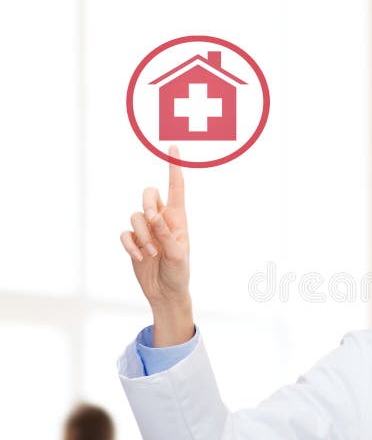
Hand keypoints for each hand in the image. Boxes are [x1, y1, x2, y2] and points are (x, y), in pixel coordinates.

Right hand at [120, 145, 190, 312]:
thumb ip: (167, 234)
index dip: (174, 168)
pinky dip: (129, 245)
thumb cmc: (179, 273)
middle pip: (149, 193)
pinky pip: (124, 234)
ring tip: (151, 253)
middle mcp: (161, 220)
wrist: (165, 292)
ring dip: (142, 235)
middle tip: (153, 221)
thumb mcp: (179, 255)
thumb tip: (153, 215)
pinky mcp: (133, 241)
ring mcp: (146, 230)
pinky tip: (139, 257)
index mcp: (178, 219)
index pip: (176, 188)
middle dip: (147, 203)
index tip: (173, 147)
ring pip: (134, 216)